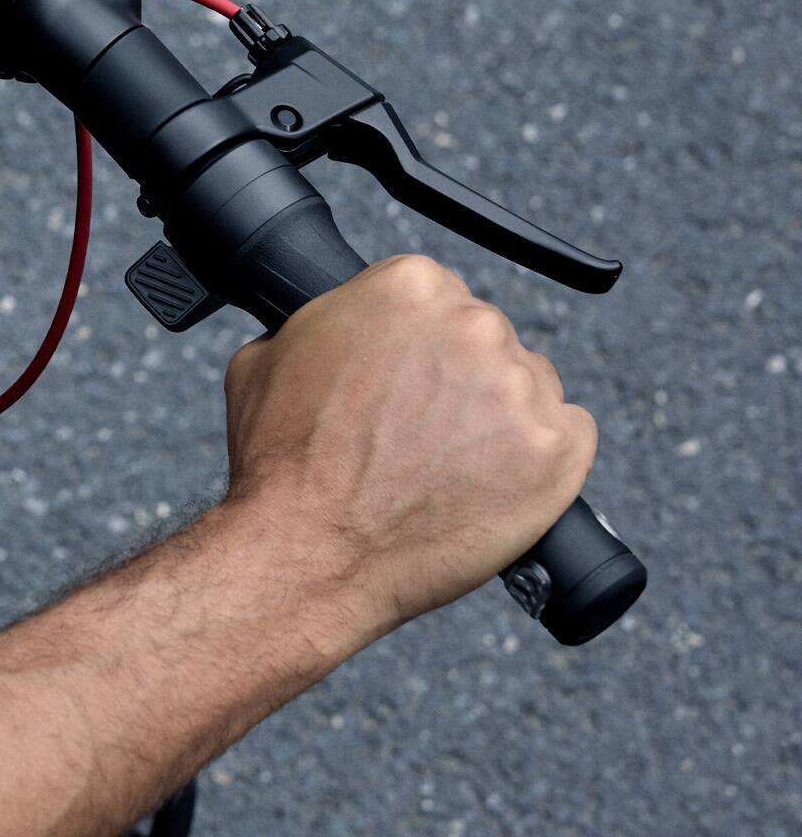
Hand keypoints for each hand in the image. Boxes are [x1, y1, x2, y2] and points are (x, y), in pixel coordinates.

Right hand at [220, 254, 597, 643]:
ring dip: (498, 416)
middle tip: (418, 430)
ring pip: (529, 385)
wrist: (309, 551)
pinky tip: (491, 482)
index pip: (438, 296)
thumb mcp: (265, 357)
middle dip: (458, 377)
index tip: (402, 378)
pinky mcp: (556, 449)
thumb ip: (322, 323)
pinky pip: (570, 435)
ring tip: (448, 466)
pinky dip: (539, 459)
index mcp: (408, 286)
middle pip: (486, 337)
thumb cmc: (282, 462)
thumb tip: (339, 325)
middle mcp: (473, 324)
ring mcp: (520, 387)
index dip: (415, 343)